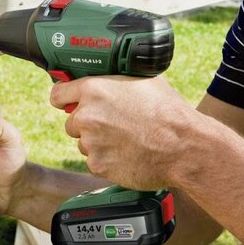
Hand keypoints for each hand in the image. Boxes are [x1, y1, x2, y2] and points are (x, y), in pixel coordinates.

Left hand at [51, 75, 198, 188]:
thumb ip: (113, 80)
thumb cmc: (168, 111)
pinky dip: (107, 161)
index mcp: (94, 89)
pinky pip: (95, 162)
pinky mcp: (97, 165)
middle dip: (87, 124)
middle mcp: (86, 115)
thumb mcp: (141, 81)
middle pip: (72, 122)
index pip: (59, 94)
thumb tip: (104, 79)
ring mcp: (90, 142)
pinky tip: (127, 154)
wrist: (184, 146)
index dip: (65, 99)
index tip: (67, 104)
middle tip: (113, 125)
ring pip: (84, 143)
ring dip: (98, 143)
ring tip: (126, 140)